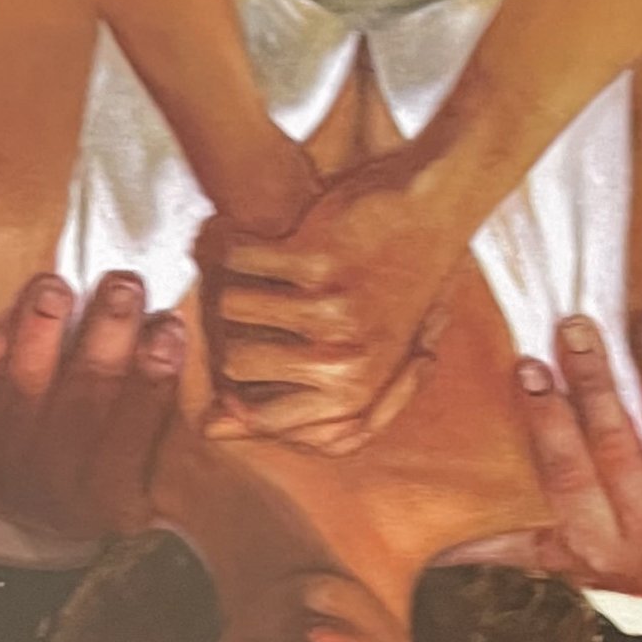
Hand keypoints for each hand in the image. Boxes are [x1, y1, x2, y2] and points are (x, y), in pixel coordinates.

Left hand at [0, 270, 183, 541]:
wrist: (11, 508)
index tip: (168, 326)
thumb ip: (163, 426)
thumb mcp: (138, 475)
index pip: (135, 432)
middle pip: (82, 400)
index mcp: (108, 500)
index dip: (153, 376)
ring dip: (39, 328)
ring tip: (55, 288)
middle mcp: (49, 487)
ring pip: (21, 385)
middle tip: (123, 286)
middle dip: (105, 334)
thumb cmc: (88, 475)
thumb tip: (179, 348)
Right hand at [195, 148, 461, 453]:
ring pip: (229, 309)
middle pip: (234, 365)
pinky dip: (240, 244)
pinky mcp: (319, 265)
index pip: (257, 418)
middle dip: (229, 331)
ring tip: (253, 270)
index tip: (238, 361)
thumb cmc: (386, 294)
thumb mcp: (353, 364)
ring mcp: (332, 316)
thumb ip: (286, 403)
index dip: (235, 391)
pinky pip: (239, 261)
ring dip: (232, 281)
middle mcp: (344, 367)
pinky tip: (260, 239)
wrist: (432, 214)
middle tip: (248, 302)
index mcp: (353, 400)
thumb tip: (208, 428)